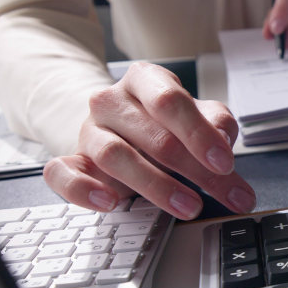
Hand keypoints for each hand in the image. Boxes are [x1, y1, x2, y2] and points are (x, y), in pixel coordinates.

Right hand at [43, 62, 255, 218]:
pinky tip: (110, 203)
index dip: (199, 134)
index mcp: (145, 80)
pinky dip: (83, 191)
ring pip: (115, 157)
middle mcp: (112, 101)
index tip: (225, 163)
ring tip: (189, 207)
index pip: (170, 100)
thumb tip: (224, 140)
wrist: (121, 131)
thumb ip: (217, 124)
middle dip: (195, 171)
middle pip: (153, 136)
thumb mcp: (199, 118)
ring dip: (156, 186)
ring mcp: (89, 130)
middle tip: (224, 194)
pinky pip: (62, 174)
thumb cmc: (164, 124)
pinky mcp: (72, 160)